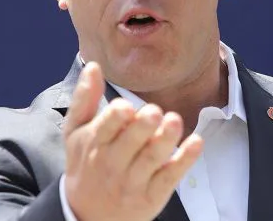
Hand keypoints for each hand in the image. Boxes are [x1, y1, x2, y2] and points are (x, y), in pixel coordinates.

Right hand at [62, 62, 202, 220]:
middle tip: (154, 111)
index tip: (126, 107)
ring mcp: (133, 181)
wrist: (88, 216)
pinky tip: (196, 143)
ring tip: (175, 120)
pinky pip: (169, 177)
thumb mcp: (75, 133)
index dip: (115, 118)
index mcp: (94, 143)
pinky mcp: (152, 196)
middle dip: (143, 126)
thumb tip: (93, 66)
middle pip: (130, 143)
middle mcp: (112, 163)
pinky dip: (184, 161)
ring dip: (165, 140)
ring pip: (151, 159)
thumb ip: (84, 99)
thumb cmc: (85, 164)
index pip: (104, 128)